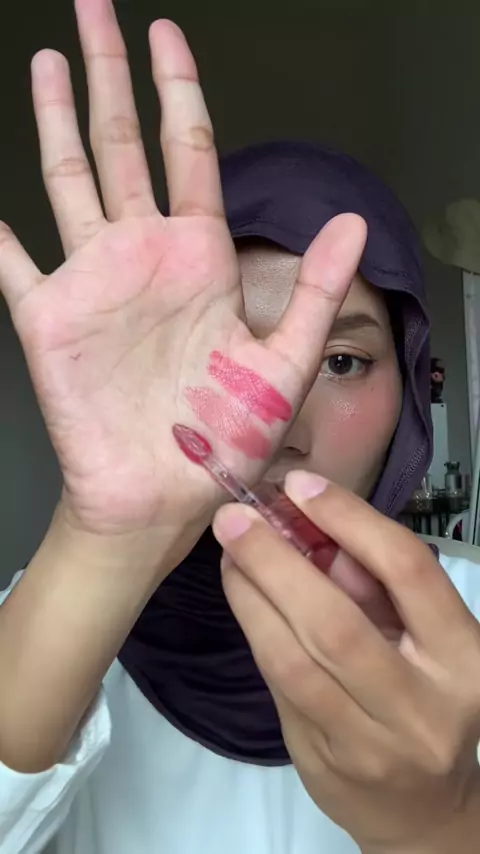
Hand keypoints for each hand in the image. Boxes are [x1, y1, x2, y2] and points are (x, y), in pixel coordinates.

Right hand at [0, 0, 365, 539]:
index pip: (189, 152)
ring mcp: (93, 282)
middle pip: (122, 144)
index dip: (179, 90)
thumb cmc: (223, 438)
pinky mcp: (50, 319)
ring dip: (56, 120)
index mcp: (199, 259)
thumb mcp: (285, 364)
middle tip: (95, 11)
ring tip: (49, 63)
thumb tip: (349, 224)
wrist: (166, 494)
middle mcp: (144, 256)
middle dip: (110, 76)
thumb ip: (314, 292)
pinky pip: (13, 265)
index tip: (169, 35)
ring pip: (68, 179)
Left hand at [213, 472, 479, 852]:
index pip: (408, 571)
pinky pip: (280, 686)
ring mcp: (371, 744)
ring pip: (294, 660)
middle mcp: (423, 705)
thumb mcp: (423, 638)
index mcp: (463, 657)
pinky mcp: (325, 764)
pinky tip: (241, 596)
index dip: (349, 519)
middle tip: (234, 518)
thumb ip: (376, 586)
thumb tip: (310, 523)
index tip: (300, 486)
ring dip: (251, 596)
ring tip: (228, 553)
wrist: (423, 809)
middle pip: (336, 622)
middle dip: (276, 561)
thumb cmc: (427, 699)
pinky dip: (254, 632)